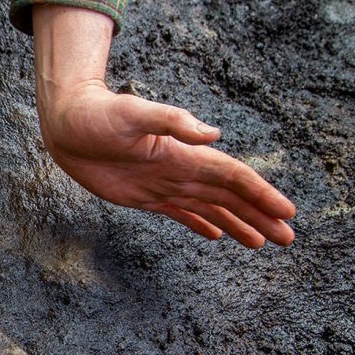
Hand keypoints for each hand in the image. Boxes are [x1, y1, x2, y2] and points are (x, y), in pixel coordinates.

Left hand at [40, 80, 295, 247]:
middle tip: (287, 238)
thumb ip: (172, 122)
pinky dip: (200, 223)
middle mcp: (180, 170)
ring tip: (261, 242)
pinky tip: (217, 235)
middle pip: (229, 197)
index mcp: (184, 154)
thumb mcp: (134, 113)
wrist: (67, 122)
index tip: (286, 212)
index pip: (232, 177)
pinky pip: (179, 213)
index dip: (260, 194)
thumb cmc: (98, 114)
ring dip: (237, 224)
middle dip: (259, 216)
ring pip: (209, 208)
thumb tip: (213, 134)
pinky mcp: (142, 196)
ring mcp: (162, 184)